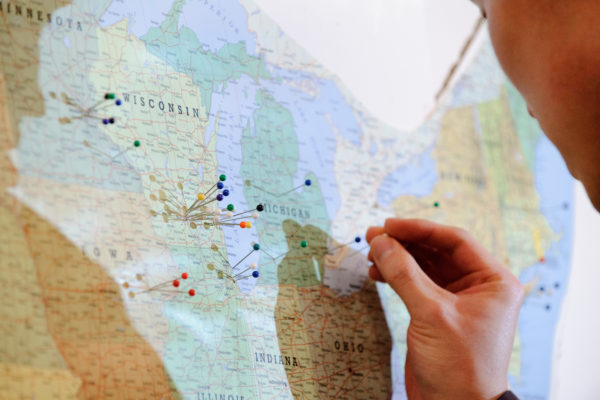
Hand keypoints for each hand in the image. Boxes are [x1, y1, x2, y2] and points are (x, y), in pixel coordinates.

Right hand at [367, 219, 523, 399]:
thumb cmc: (459, 366)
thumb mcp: (431, 314)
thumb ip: (404, 273)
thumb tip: (381, 241)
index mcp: (493, 281)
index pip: (455, 240)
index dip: (420, 229)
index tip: (389, 225)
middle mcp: (478, 286)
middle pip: (437, 251)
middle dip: (405, 243)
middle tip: (374, 235)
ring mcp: (457, 300)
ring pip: (424, 266)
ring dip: (398, 258)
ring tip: (371, 253)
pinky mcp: (439, 314)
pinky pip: (417, 284)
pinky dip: (397, 277)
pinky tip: (377, 273)